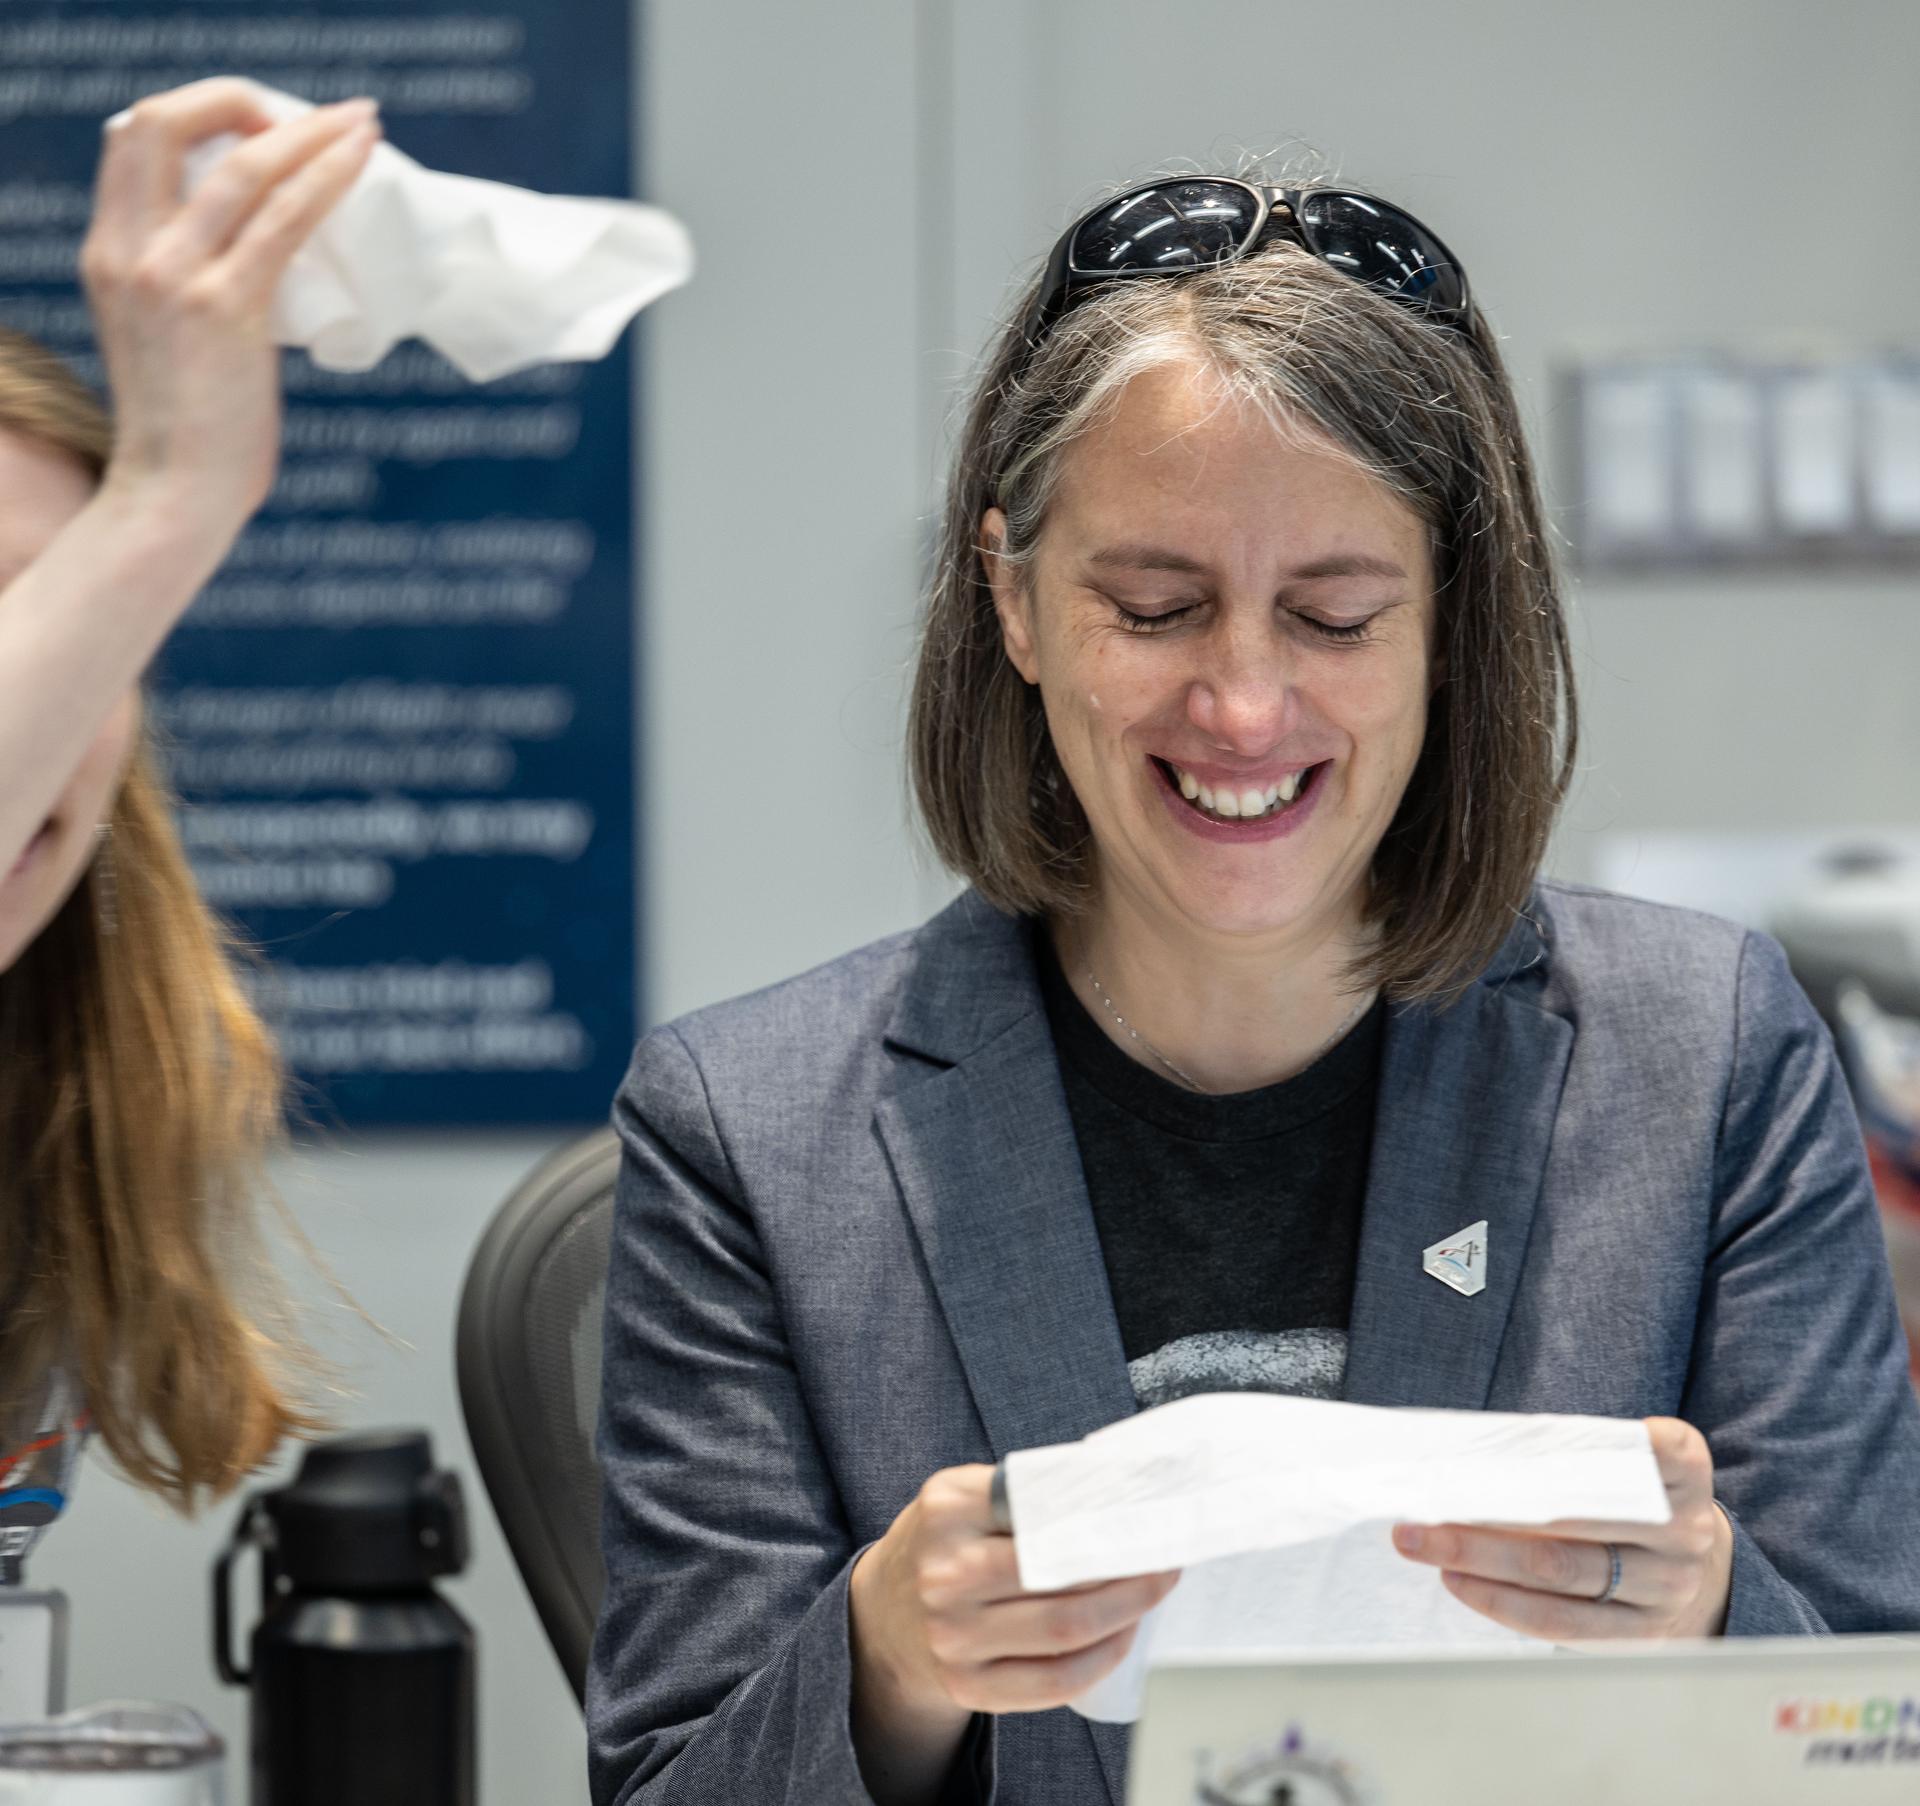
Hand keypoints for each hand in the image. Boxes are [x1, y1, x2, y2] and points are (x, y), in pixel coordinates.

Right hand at [80, 78, 380, 536]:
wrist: (173, 496)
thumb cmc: (188, 434)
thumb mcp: (166, 340)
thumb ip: (186, 289)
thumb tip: (251, 266)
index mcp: (108, 253)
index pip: (133, 140)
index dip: (198, 113)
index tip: (259, 126)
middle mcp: (128, 251)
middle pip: (162, 121)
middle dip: (238, 100)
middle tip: (310, 116)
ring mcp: (172, 276)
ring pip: (238, 165)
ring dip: (306, 132)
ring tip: (362, 123)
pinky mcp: (224, 308)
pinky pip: (282, 219)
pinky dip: (326, 179)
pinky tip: (361, 162)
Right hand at [850, 1463, 1179, 1719]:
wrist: (882, 1618)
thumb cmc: (943, 1546)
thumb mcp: (963, 1497)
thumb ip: (1024, 1492)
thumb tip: (1117, 1490)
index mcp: (948, 1511)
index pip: (1041, 1509)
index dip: (1102, 1514)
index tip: (1147, 1513)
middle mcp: (944, 1575)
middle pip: (1060, 1575)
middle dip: (1129, 1569)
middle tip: (1167, 1556)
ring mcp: (953, 1637)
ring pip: (1064, 1629)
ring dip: (1126, 1611)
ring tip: (1153, 1591)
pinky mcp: (967, 1686)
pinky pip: (1053, 1681)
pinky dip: (1101, 1659)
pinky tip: (1122, 1637)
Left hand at [1391, 1416, 1733, 1640]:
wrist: (1689, 1566)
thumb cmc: (1622, 1493)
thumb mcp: (1615, 1459)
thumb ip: (1563, 1452)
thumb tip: (1467, 1462)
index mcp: (1682, 1466)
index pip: (1637, 1445)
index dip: (1577, 1444)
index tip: (1508, 1446)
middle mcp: (1684, 1527)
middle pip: (1572, 1519)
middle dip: (1485, 1515)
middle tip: (1421, 1512)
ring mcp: (1669, 1584)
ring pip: (1560, 1572)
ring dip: (1481, 1561)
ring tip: (1426, 1546)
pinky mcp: (1644, 1632)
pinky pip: (1564, 1622)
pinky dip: (1504, 1602)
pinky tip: (1460, 1583)